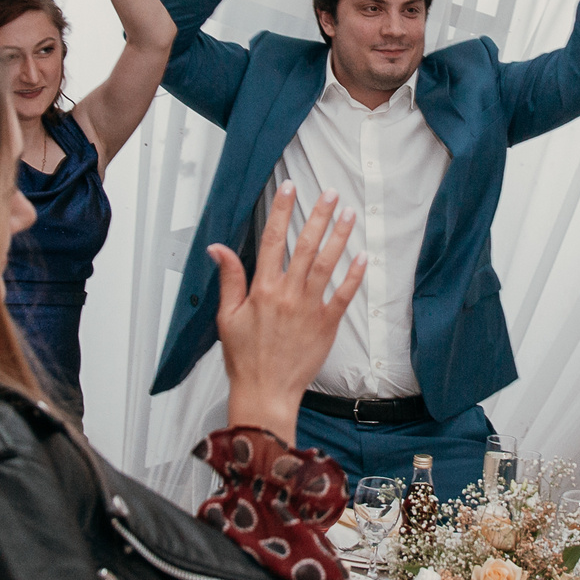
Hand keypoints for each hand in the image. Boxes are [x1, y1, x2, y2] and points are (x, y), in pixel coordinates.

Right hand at [211, 186, 366, 441]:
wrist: (265, 392)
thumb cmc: (245, 358)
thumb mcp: (227, 317)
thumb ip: (229, 279)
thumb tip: (217, 248)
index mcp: (262, 290)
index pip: (272, 240)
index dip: (281, 211)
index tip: (289, 188)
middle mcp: (287, 294)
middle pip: (304, 246)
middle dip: (318, 216)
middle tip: (331, 194)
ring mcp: (309, 309)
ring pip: (326, 265)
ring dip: (339, 237)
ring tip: (349, 215)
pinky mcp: (326, 325)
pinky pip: (343, 296)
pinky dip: (354, 276)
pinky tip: (362, 257)